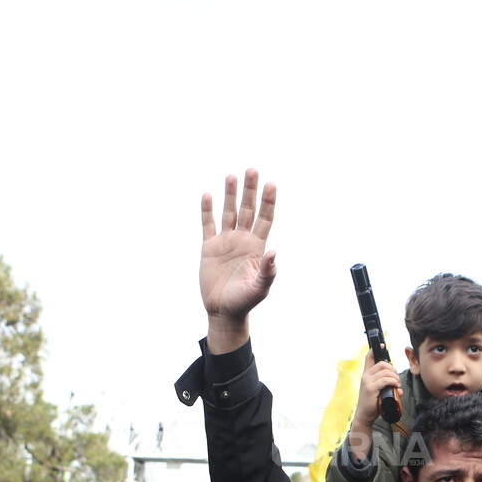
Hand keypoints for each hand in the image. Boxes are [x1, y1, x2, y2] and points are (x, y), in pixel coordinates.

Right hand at [199, 169, 275, 352]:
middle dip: (250, 191)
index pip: (265, 219)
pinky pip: (208, 225)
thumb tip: (274, 253)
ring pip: (229, 213)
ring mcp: (225, 242)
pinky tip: (208, 195)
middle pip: (248, 210)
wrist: (223, 311)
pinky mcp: (209, 248)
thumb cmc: (244, 302)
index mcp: (256, 247)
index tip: (271, 184)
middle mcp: (242, 240)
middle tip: (252, 170)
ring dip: (230, 195)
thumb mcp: (259, 289)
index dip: (268, 202)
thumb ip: (268, 272)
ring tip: (231, 176)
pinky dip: (207, 210)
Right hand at [352, 351, 403, 429]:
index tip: (382, 345)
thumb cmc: (373, 403)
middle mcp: (365, 376)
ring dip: (395, 377)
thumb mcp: (379, 391)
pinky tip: (396, 386)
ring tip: (397, 384)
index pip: (369, 358)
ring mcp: (367, 381)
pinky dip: (393, 382)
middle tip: (396, 379)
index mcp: (366, 375)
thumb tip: (399, 388)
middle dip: (393, 369)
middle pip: (382, 364)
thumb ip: (387, 386)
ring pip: (386, 372)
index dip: (375, 350)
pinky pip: (385, 380)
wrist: (365, 415)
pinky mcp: (371, 388)